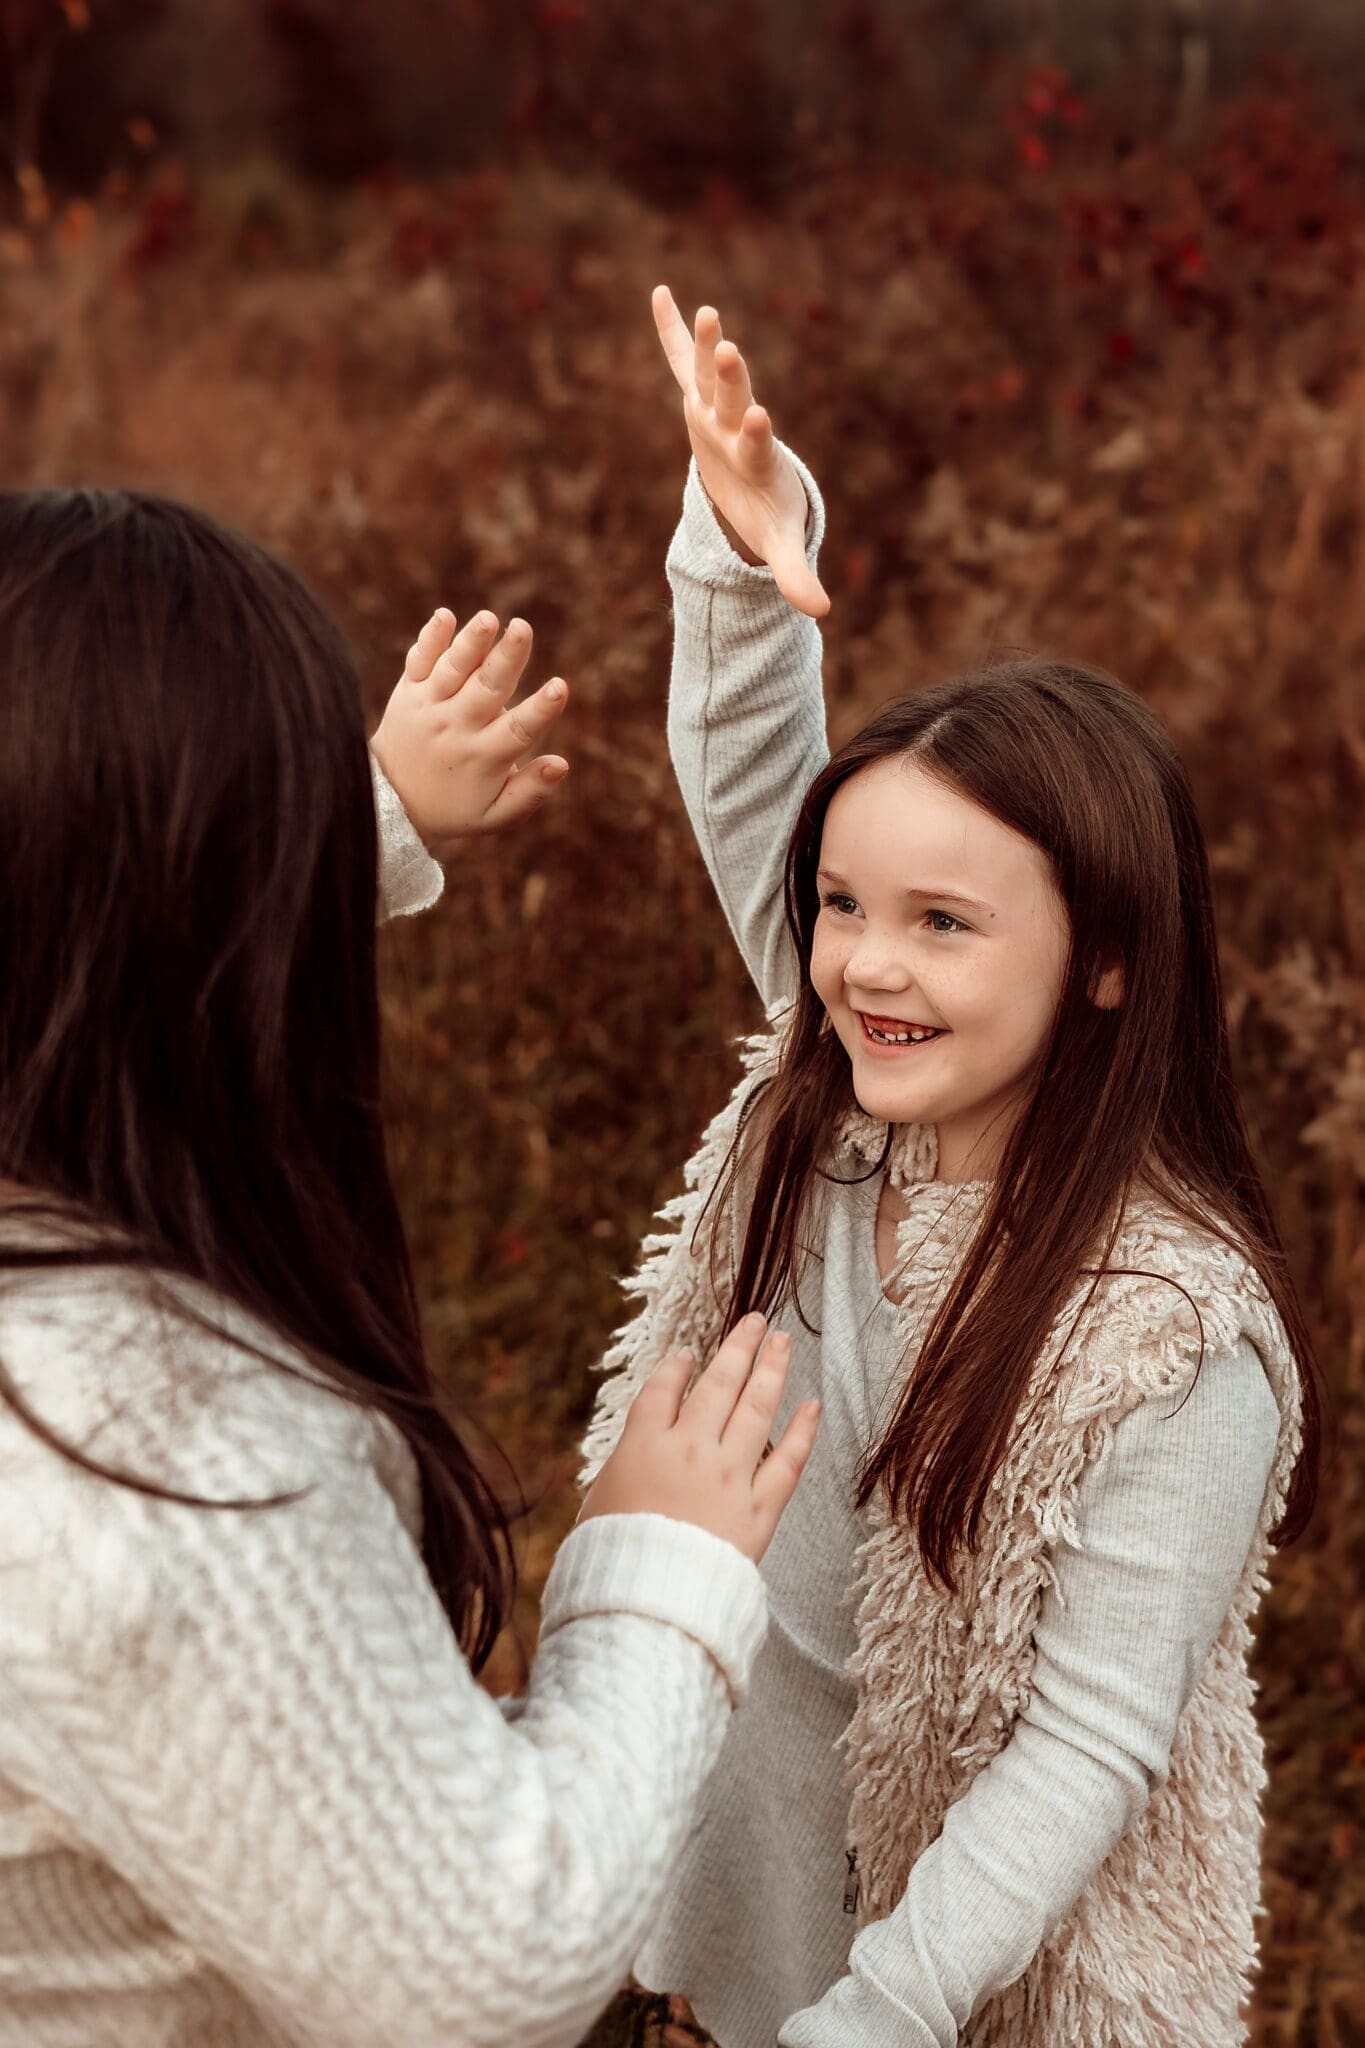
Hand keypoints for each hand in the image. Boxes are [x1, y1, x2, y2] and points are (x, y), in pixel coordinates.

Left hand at [370, 609, 569, 856]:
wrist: (391, 802)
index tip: (559, 686)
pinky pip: (419, 662)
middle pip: (486, 689)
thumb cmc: (455, 807)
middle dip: (507, 658)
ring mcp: (430, 707)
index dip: (541, 709)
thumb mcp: (495, 815)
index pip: (518, 730)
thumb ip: (530, 792)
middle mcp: (457, 728)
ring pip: (453, 670)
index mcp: (485, 757)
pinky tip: (444, 616)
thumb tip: (562, 764)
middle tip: (523, 628)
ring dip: (471, 642)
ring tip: (488, 619)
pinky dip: (430, 639)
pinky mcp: (409, 692)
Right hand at [579, 1313, 819, 1563]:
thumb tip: (635, 1461)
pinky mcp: (758, 1509)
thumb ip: (622, 1473)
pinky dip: (803, 1432)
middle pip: (717, 1384)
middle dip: (737, 1348)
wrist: (646, 1604)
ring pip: (756, 1409)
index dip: (677, 1366)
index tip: (689, 1353)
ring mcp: (727, 1475)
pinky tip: (813, 1405)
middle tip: (755, 1321)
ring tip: (783, 1343)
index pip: (663, 1389)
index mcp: (642, 1445)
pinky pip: (788, 1461)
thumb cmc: (611, 1563)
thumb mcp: (597, 1506)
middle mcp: (688, 1448)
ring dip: (771, 1370)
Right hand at [652, 284, 830, 618]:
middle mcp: (738, 427)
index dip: (758, 434)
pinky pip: (680, 361)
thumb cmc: (768, 513)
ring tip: (706, 312)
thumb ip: (797, 576)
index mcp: (758, 461)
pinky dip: (672, 330)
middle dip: (731, 379)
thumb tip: (821, 615)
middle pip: (735, 400)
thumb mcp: (780, 545)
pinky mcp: (696, 400)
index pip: (758, 446)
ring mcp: (716, 410)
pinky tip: (661, 292)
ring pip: (708, 374)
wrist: (757, 484)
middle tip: (729, 351)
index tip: (760, 418)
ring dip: (704, 344)